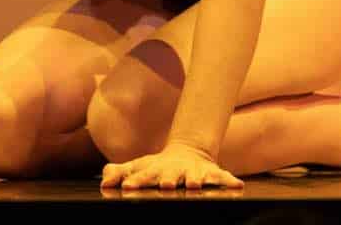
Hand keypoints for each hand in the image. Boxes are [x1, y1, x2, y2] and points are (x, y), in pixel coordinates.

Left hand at [100, 143, 242, 190]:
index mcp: (155, 170)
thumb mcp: (138, 167)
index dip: (135, 181)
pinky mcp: (211, 173)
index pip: (142, 176)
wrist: (188, 153)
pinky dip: (230, 180)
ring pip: (196, 176)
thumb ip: (120, 173)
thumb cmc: (158, 167)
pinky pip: (223, 177)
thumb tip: (103, 180)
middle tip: (165, 185)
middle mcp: (174, 171)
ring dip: (196, 180)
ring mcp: (193, 171)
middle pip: (169, 175)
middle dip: (167, 180)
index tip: (127, 187)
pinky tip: (237, 184)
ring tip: (196, 184)